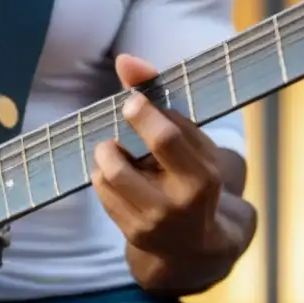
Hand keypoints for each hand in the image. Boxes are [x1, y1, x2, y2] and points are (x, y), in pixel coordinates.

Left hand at [92, 55, 254, 291]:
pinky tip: (117, 174)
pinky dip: (102, 175)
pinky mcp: (132, 234)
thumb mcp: (190, 139)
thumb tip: (124, 60)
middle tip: (118, 134)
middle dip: (112, 140)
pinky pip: (101, 192)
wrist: (196, 242)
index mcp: (202, 177)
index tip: (131, 102)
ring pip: (106, 176)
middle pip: (121, 164)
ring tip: (116, 152)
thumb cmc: (193, 175)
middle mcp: (177, 204)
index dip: (141, 113)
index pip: (165, 138)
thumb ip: (159, 97)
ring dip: (105, 155)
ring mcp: (151, 223)